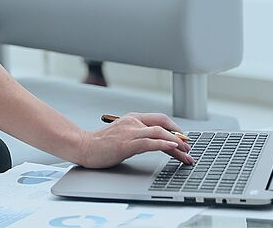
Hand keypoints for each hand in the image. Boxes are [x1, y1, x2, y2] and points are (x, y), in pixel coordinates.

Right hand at [77, 113, 193, 168]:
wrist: (83, 146)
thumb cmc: (101, 144)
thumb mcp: (122, 135)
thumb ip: (137, 135)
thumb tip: (156, 142)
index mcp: (132, 118)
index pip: (160, 119)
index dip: (175, 128)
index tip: (183, 140)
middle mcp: (133, 122)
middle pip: (163, 125)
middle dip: (180, 136)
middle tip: (189, 148)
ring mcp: (130, 132)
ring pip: (160, 133)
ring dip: (177, 144)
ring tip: (186, 154)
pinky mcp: (126, 144)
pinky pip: (150, 142)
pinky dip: (164, 144)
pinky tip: (173, 148)